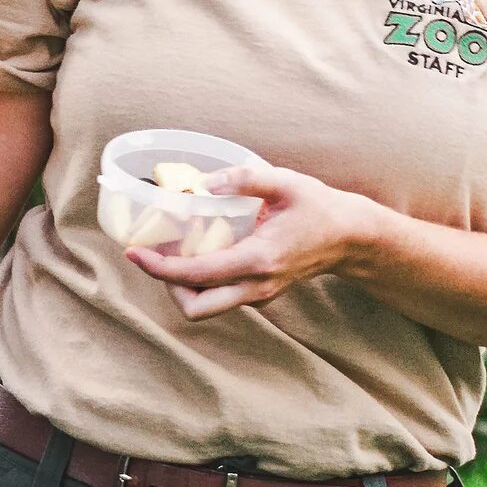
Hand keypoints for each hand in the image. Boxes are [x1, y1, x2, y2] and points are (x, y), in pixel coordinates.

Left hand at [124, 163, 383, 319]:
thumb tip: (202, 183)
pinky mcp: (260, 293)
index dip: (158, 268)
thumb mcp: (286, 181)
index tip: (134, 252)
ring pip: (206, 307)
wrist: (351, 238)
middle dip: (167, 286)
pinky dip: (200, 281)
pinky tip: (198, 250)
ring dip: (182, 285)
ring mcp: (259, 294)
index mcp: (259, 259)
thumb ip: (245, 178)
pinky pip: (219, 296)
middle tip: (156, 255)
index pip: (196, 275)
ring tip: (174, 250)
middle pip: (196, 309)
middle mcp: (256, 286)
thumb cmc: (319, 207)